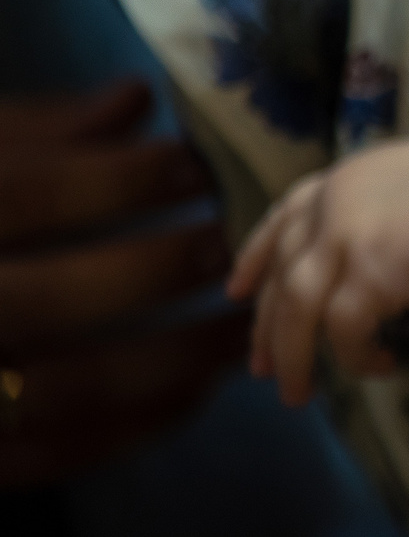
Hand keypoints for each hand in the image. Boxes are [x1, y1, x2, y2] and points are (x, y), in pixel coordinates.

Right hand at [0, 80, 243, 487]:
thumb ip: (36, 134)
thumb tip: (136, 101)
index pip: (16, 198)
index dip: (111, 181)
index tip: (194, 166)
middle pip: (38, 303)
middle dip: (150, 272)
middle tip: (229, 243)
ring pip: (63, 389)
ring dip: (172, 358)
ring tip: (241, 318)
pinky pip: (59, 453)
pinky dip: (137, 423)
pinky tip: (197, 385)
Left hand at [230, 130, 408, 405]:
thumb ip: (384, 211)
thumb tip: (371, 256)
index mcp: (350, 176)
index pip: (285, 214)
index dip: (256, 254)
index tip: (237, 290)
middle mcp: (336, 202)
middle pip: (281, 272)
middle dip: (266, 327)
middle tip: (260, 369)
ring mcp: (347, 236)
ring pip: (296, 310)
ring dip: (294, 358)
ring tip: (297, 395)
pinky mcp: (367, 274)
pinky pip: (345, 332)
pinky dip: (356, 358)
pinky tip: (381, 368)